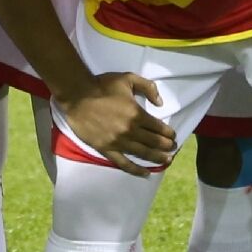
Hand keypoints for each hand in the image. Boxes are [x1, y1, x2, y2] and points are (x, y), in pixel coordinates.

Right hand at [53, 71, 176, 173]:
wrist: (77, 95)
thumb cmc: (102, 86)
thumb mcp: (128, 78)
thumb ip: (148, 87)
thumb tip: (160, 103)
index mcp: (137, 114)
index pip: (159, 127)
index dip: (169, 133)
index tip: (173, 136)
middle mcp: (130, 130)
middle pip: (154, 142)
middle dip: (167, 146)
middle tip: (173, 148)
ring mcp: (118, 142)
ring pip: (143, 153)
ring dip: (158, 158)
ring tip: (167, 160)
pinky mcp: (107, 149)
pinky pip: (124, 163)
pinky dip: (136, 170)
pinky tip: (146, 173)